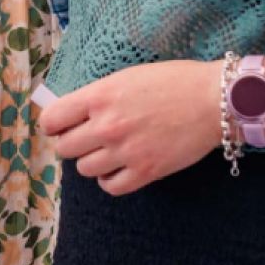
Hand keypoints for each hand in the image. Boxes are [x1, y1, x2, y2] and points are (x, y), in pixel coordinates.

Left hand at [38, 59, 223, 194]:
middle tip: (84, 139)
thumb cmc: (172, 81)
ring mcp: (125, 151)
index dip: (52, 124)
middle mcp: (107, 126)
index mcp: (99, 96)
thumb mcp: (126, 77)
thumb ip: (97, 96)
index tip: (59, 126)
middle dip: (71, 143)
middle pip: (65, 148)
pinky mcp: (146, 171)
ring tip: (105, 152)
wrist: (213, 100)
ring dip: (91, 162)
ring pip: (85, 170)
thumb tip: (73, 112)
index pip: (51, 120)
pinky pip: (111, 187)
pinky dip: (109, 180)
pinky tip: (117, 169)